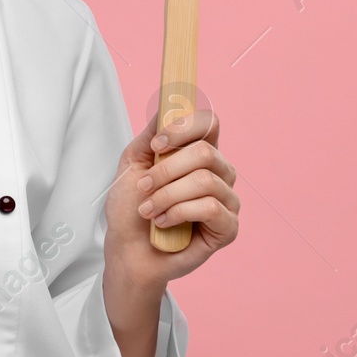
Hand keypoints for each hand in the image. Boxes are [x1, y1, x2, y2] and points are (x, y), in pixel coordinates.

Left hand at [103, 105, 239, 293]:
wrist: (127, 248)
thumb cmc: (131, 207)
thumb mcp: (132, 164)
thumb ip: (150, 137)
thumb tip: (166, 108)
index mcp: (198, 154)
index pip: (210, 123)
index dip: (185, 126)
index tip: (157, 144)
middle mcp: (219, 174)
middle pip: (205, 152)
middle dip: (165, 170)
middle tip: (144, 186)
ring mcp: (227, 201)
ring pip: (205, 181)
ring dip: (166, 195)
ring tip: (149, 209)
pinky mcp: (228, 228)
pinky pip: (211, 208)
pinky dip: (178, 213)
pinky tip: (164, 222)